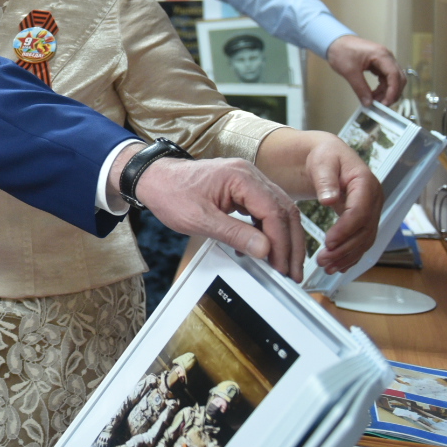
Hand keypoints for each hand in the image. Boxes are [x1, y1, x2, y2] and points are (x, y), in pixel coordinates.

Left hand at [120, 151, 305, 280]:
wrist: (154, 178)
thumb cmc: (170, 193)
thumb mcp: (199, 219)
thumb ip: (234, 234)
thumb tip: (264, 249)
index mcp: (241, 177)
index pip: (274, 212)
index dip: (281, 242)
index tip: (281, 265)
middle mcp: (249, 174)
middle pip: (284, 210)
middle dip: (291, 243)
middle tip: (292, 271)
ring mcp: (248, 179)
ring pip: (279, 210)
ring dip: (284, 238)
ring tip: (284, 264)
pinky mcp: (243, 188)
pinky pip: (265, 208)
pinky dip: (269, 230)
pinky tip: (264, 249)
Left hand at [301, 136, 383, 272]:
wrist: (328, 156)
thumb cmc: (325, 156)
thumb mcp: (322, 161)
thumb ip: (325, 180)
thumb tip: (329, 200)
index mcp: (366, 184)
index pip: (360, 212)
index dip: (346, 229)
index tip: (328, 242)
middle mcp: (374, 199)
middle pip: (365, 230)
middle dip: (345, 248)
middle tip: (323, 261)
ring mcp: (371, 210)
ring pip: (365, 240)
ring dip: (347, 256)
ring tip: (327, 267)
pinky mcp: (364, 219)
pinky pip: (362, 241)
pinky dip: (351, 255)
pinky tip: (338, 266)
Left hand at [326, 35, 404, 105]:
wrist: (334, 42)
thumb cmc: (341, 51)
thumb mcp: (349, 72)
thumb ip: (360, 88)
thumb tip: (368, 103)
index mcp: (382, 55)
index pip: (394, 75)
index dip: (392, 91)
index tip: (386, 103)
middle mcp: (386, 57)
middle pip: (398, 78)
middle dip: (392, 93)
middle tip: (382, 105)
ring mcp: (383, 60)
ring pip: (392, 79)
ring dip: (386, 91)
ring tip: (375, 101)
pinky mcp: (378, 64)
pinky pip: (385, 78)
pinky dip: (382, 87)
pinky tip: (374, 94)